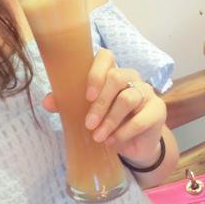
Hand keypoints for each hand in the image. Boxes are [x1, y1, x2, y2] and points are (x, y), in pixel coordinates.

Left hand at [41, 49, 166, 165]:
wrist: (132, 146)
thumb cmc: (107, 122)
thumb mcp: (86, 113)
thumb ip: (67, 104)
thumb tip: (46, 102)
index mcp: (112, 72)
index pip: (106, 57)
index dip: (96, 73)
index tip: (86, 96)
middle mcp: (131, 78)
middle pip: (117, 78)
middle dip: (100, 103)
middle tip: (88, 124)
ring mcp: (147, 92)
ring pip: (128, 98)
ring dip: (110, 120)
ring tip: (98, 137)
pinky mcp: (158, 111)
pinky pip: (140, 119)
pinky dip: (123, 132)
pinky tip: (112, 141)